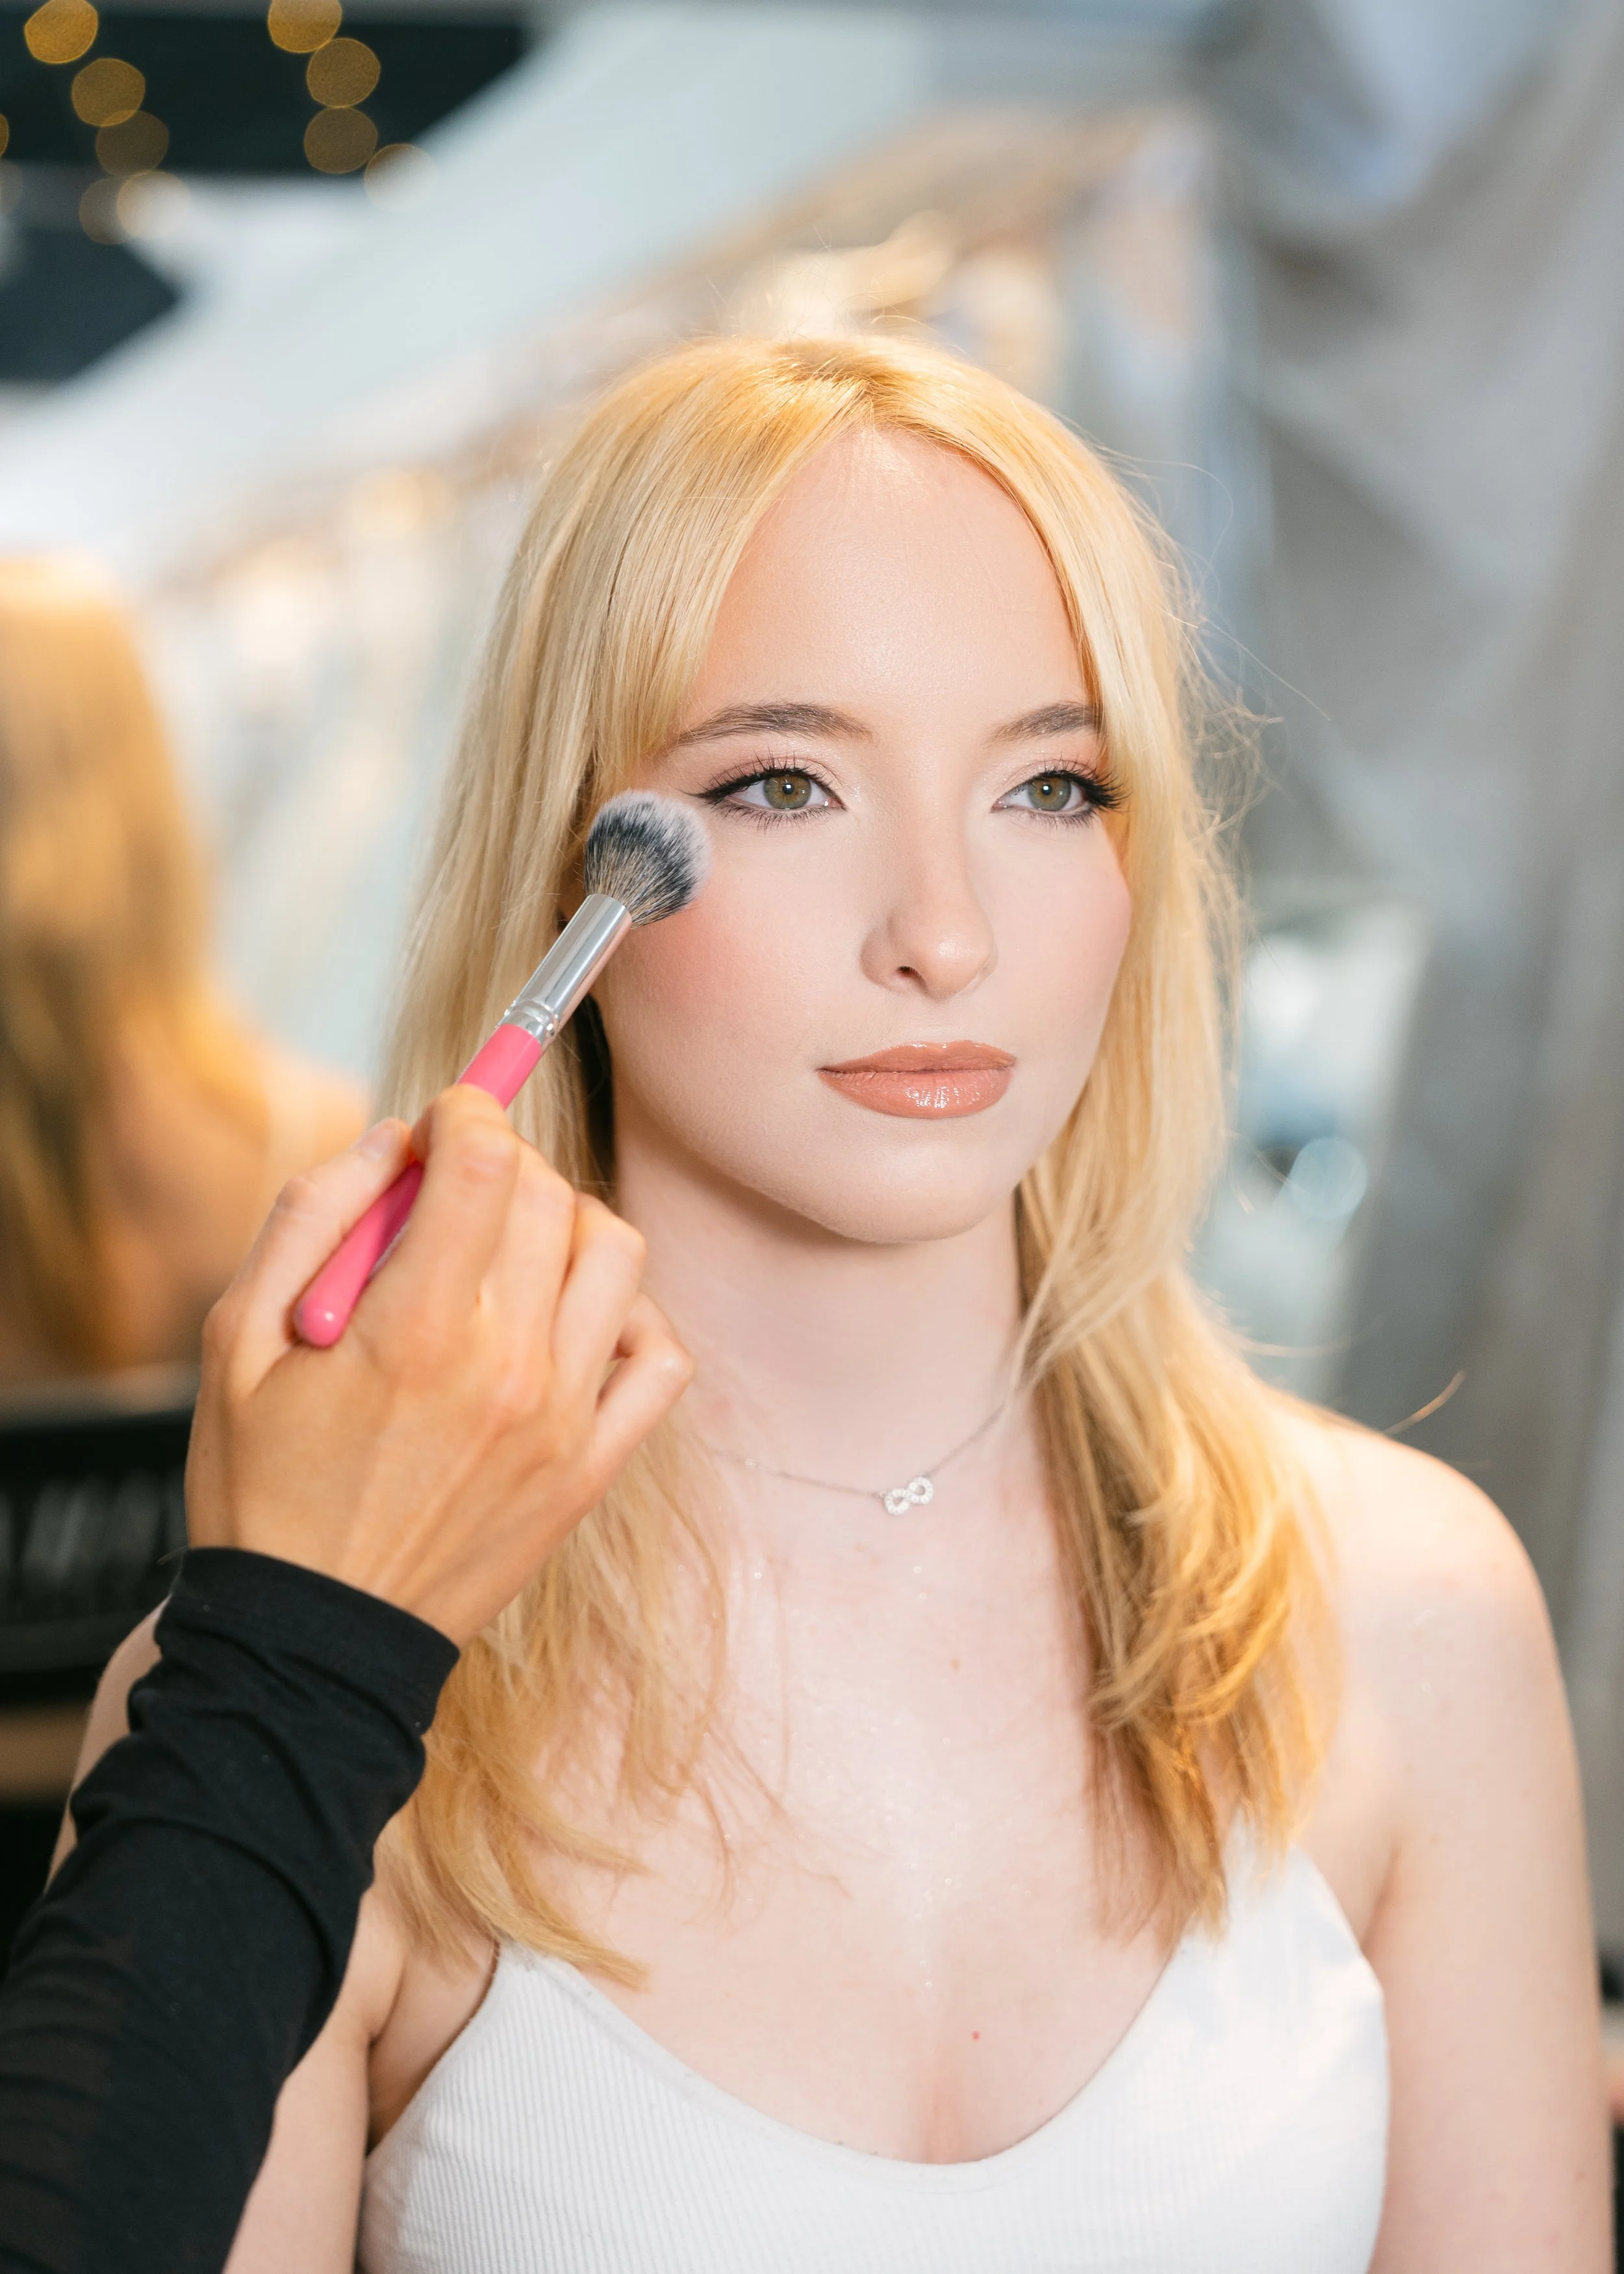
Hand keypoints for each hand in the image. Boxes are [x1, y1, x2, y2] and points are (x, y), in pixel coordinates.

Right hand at [185, 1087, 689, 1644]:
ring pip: (615, 1256)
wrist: (313, 1642)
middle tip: (457, 1187)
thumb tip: (392, 1137)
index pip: (485, 1163)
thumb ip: (310, 1218)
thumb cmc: (262, 1490)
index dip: (468, 1112)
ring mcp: (564, 1420)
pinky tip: (569, 1320)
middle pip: (550, 1196)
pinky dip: (630, 1316)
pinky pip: (662, 1357)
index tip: (448, 1112)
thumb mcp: (235, 1343)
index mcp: (414, 1330)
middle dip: (505, 1161)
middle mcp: (507, 1367)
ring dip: (567, 1223)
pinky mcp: (593, 1468)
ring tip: (510, 1249)